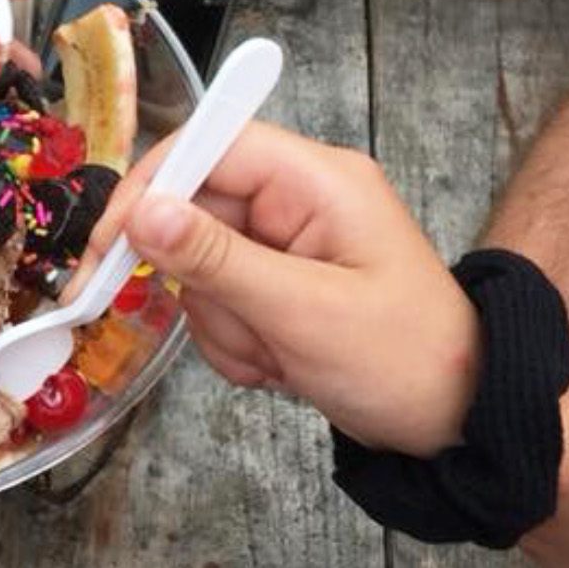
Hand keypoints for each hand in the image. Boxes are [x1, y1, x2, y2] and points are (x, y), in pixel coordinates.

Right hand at [94, 123, 479, 455]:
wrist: (458, 420)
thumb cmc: (404, 360)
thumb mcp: (304, 313)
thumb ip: (217, 261)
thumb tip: (142, 211)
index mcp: (318, 180)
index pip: (210, 147)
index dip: (150, 190)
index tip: (110, 249)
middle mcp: (301, 200)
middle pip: (196, 216)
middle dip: (207, 290)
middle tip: (254, 334)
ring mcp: (290, 246)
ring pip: (202, 273)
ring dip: (228, 328)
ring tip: (282, 358)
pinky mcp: (283, 287)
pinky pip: (223, 306)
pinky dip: (241, 346)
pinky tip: (283, 368)